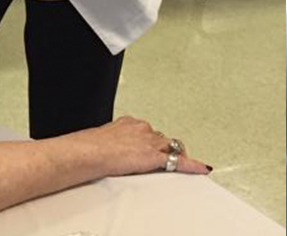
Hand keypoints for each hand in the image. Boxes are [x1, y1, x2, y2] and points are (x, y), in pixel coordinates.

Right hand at [71, 116, 209, 176]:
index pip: (146, 130)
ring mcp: (149, 142)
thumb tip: (107, 148)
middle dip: (163, 147)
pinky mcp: (154, 157)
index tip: (151, 145)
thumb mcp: (102, 138)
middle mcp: (141, 128)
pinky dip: (192, 166)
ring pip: (170, 147)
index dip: (150, 140)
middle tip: (165, 157)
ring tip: (178, 163)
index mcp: (127, 122)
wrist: (90, 152)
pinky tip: (201, 168)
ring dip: (173, 155)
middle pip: (161, 138)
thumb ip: (112, 140)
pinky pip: (178, 161)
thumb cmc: (90, 146)